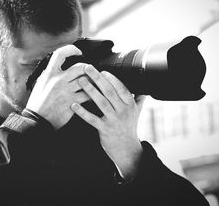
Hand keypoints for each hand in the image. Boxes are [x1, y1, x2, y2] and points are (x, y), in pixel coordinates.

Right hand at [26, 45, 88, 129]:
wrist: (37, 121)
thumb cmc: (37, 103)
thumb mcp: (40, 83)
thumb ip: (50, 74)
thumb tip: (59, 65)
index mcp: (49, 74)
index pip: (60, 54)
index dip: (71, 49)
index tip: (78, 52)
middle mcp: (58, 80)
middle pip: (80, 67)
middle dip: (88, 68)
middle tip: (90, 71)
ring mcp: (66, 91)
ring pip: (87, 81)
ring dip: (93, 82)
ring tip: (95, 83)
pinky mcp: (72, 102)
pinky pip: (87, 95)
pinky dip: (92, 95)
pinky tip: (93, 96)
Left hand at [71, 65, 145, 179]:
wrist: (127, 150)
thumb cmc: (129, 129)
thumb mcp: (137, 113)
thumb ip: (138, 99)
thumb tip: (144, 87)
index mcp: (130, 105)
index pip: (121, 88)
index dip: (112, 78)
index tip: (102, 70)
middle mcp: (123, 111)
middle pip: (110, 91)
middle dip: (98, 78)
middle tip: (88, 68)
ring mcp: (114, 120)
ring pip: (101, 102)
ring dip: (90, 90)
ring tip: (81, 81)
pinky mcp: (104, 129)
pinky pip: (92, 119)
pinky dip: (82, 112)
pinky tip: (74, 105)